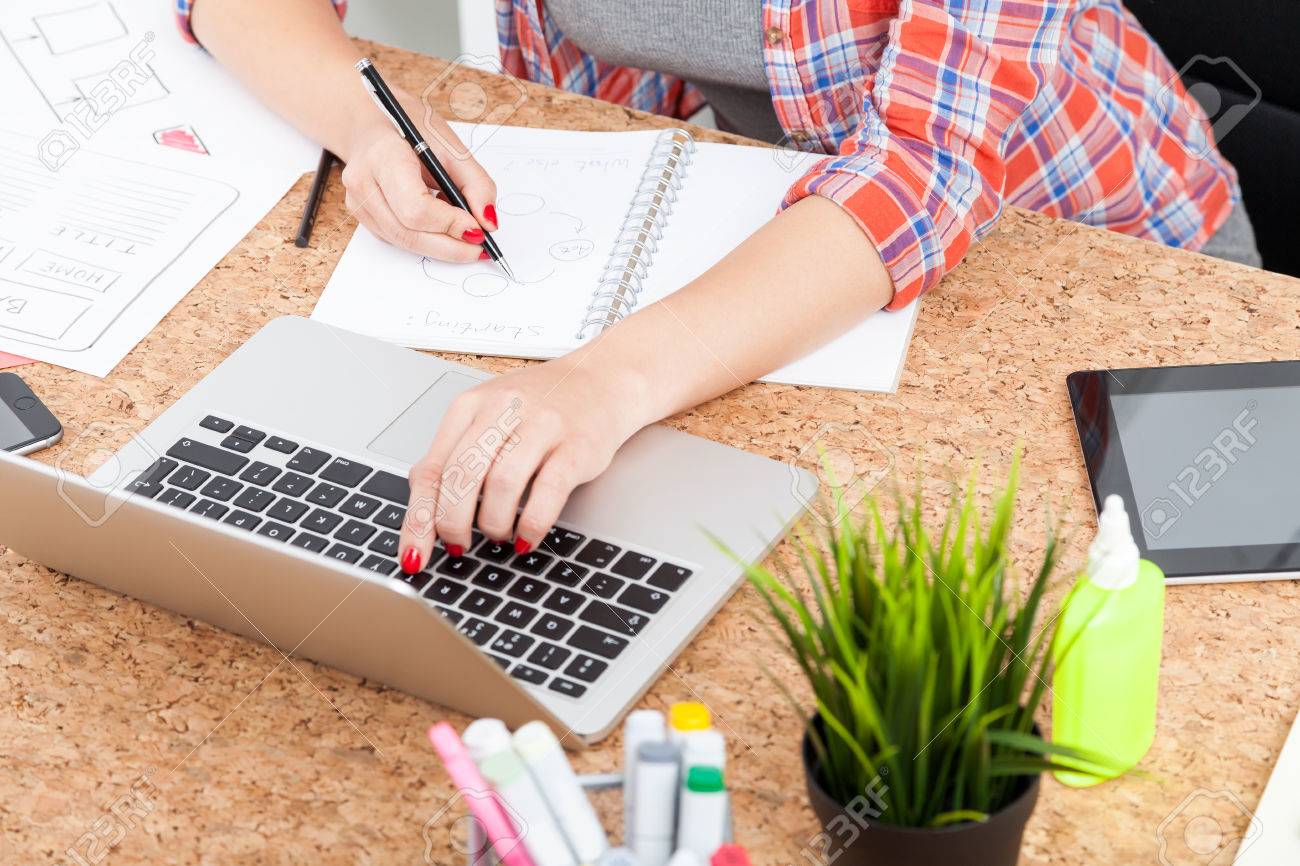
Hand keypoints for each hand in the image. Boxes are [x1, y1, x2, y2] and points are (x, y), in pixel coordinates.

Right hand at [341, 89, 496, 261]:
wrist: (371, 120)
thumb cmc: (409, 127)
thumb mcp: (450, 144)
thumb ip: (475, 183)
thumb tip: (488, 222)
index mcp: (384, 156)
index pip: (416, 207)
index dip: (450, 224)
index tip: (478, 230)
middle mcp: (363, 182)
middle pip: (408, 232)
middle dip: (449, 246)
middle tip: (479, 247)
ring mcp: (357, 202)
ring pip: (403, 241)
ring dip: (440, 246)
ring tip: (464, 237)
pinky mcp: (361, 215)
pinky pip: (397, 239)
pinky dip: (425, 239)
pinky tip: (442, 229)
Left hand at [397, 355, 649, 572]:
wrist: (603, 379)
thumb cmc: (542, 405)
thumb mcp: (488, 418)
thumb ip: (456, 456)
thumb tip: (424, 512)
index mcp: (470, 406)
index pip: (430, 469)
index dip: (418, 519)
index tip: (414, 553)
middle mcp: (502, 410)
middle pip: (460, 477)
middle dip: (453, 524)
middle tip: (460, 545)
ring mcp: (541, 425)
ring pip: (501, 486)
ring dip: (494, 524)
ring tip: (499, 535)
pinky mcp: (577, 445)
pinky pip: (547, 493)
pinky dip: (532, 524)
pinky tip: (527, 537)